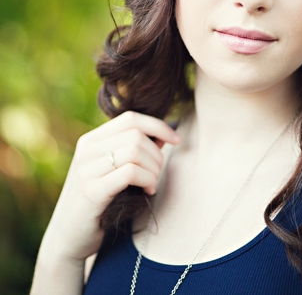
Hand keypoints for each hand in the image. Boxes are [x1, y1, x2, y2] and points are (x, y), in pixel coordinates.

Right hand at [39, 111, 180, 263]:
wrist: (69, 238)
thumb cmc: (100, 202)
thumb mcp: (114, 171)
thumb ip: (135, 150)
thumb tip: (165, 135)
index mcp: (91, 141)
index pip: (131, 118)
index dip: (158, 126)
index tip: (177, 140)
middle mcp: (86, 151)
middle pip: (137, 136)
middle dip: (157, 154)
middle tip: (157, 174)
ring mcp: (86, 170)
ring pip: (135, 152)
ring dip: (154, 169)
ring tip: (151, 183)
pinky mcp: (91, 191)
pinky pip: (130, 172)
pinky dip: (147, 180)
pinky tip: (148, 191)